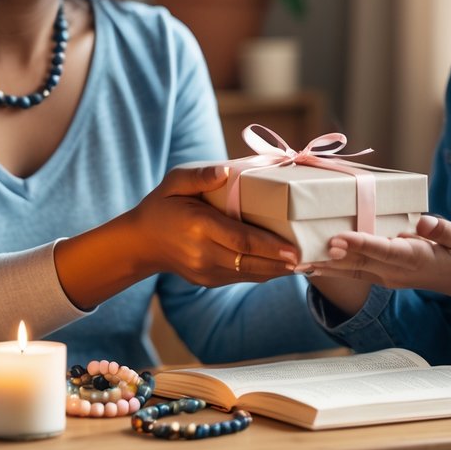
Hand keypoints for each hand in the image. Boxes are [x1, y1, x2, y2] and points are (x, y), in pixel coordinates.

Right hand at [128, 164, 298, 285]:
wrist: (141, 242)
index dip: (269, 247)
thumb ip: (200, 176)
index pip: (241, 240)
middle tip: (309, 258)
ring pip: (248, 273)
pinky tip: (282, 266)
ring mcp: (205, 271)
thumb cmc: (163, 205)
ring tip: (304, 264)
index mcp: (198, 226)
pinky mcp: (208, 279)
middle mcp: (203, 253)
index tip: (294, 249)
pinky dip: (263, 273)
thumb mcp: (175, 181)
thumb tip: (225, 170)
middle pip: (249, 261)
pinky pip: (241, 277)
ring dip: (277, 271)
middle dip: (281, 263)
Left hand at [308, 214, 450, 339]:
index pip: (383, 250)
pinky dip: (336, 269)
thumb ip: (441, 229)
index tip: (337, 240)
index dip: (359, 244)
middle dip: (328, 259)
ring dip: (324, 268)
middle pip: (358, 264)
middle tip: (299, 255)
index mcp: (416, 258)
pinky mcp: (388, 275)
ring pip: (353, 271)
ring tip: (296, 264)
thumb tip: (423, 221)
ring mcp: (392, 276)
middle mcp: (399, 271)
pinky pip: (358, 272)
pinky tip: (316, 265)